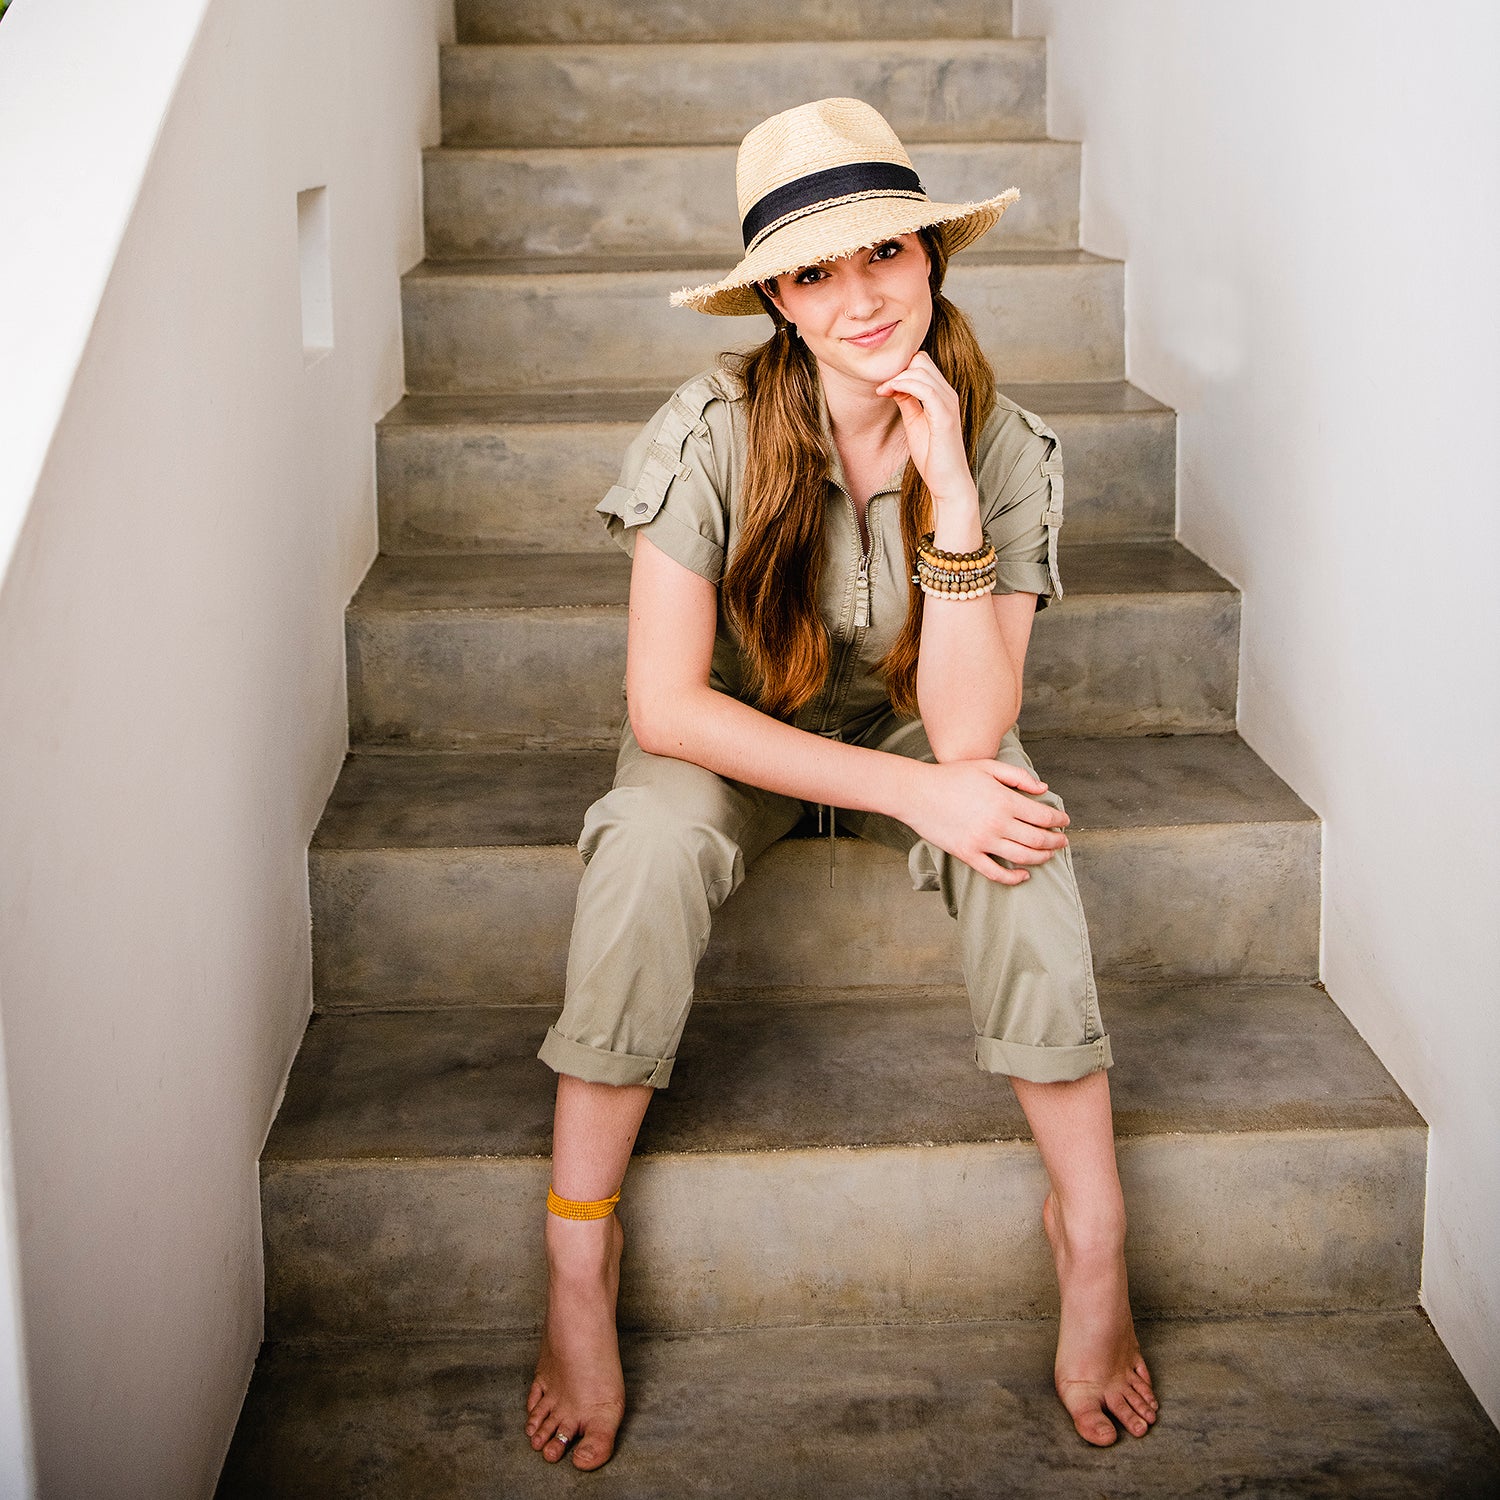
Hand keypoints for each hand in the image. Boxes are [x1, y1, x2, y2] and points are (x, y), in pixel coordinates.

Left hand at [876, 352, 976, 506]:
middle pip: (921, 360)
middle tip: (882, 387)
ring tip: (883, 391)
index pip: (922, 363)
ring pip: (922, 369)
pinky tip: (891, 393)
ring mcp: (948, 403)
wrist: (947, 480)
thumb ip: (907, 401)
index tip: (883, 385)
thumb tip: (894, 385)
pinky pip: (926, 388)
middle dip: (897, 369)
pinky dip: (905, 385)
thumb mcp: (914, 422)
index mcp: (942, 394)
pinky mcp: (945, 416)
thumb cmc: (932, 455)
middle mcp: (948, 394)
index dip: (900, 368)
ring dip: (897, 377)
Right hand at [904, 758, 1070, 884]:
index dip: (1058, 820)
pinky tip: (1023, 875)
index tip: (1064, 822)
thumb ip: (1018, 776)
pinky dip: (1014, 878)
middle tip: (1062, 841)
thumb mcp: (987, 766)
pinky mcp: (968, 854)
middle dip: (1056, 841)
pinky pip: (996, 873)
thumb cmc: (951, 777)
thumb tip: (1043, 789)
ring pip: (1023, 857)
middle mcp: (997, 823)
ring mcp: (982, 842)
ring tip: (1048, 854)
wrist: (916, 793)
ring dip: (1041, 858)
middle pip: (1038, 839)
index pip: (1043, 816)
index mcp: (1004, 800)